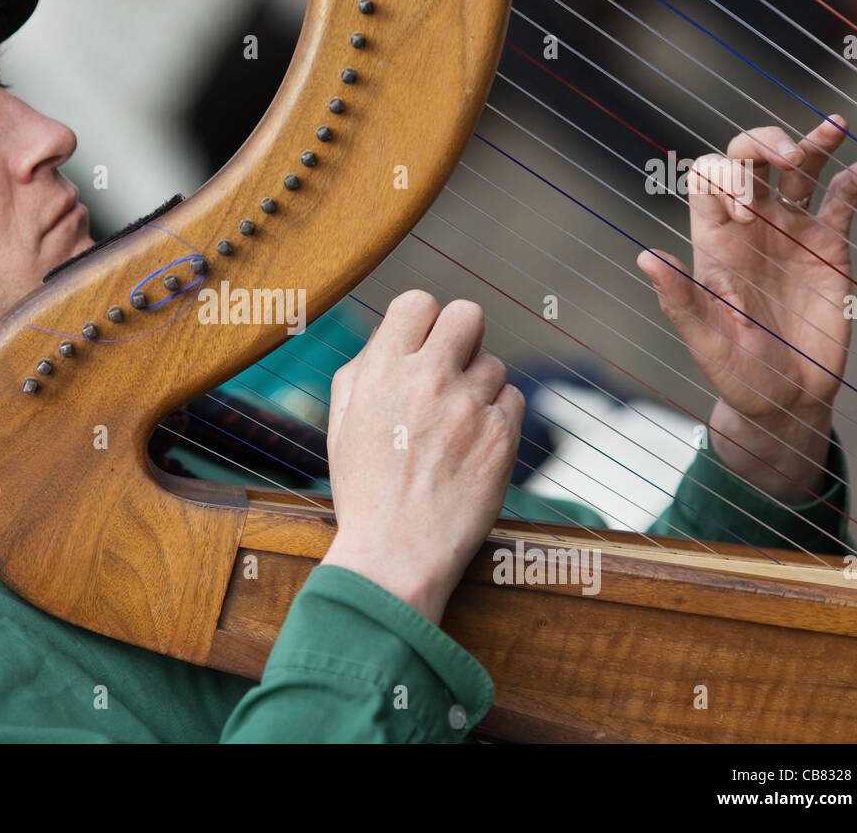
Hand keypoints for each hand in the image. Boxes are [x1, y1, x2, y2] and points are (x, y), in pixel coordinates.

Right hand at [320, 290, 524, 624]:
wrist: (395, 554)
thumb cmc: (365, 492)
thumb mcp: (342, 423)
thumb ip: (364, 369)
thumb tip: (391, 333)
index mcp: (381, 370)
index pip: (417, 301)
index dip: (424, 321)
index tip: (424, 346)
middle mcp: (426, 378)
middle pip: (468, 314)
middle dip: (464, 336)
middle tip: (454, 369)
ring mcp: (468, 405)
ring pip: (493, 364)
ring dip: (480, 388)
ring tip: (456, 430)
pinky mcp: (502, 435)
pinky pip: (513, 400)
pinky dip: (499, 418)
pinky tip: (475, 448)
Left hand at [636, 117, 856, 500]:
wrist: (786, 398)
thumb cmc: (736, 372)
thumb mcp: (705, 341)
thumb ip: (679, 299)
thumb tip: (646, 258)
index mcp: (712, 241)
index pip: (708, 178)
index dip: (726, 178)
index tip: (748, 216)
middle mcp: (749, 226)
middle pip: (748, 158)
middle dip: (763, 143)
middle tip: (788, 159)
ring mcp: (790, 231)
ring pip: (798, 168)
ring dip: (813, 142)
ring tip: (834, 128)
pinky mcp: (829, 245)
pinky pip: (842, 199)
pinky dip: (855, 179)